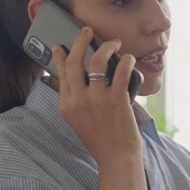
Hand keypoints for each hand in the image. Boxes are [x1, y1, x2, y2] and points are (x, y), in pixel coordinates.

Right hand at [52, 27, 146, 189]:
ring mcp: (97, 99)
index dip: (61, 56)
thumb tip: (78, 81)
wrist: (116, 157)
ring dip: (107, 47)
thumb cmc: (101, 140)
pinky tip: (129, 58)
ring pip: (98, 61)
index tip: (60, 46)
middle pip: (75, 62)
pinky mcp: (116, 99)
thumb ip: (75, 102)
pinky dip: (126, 61)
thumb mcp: (78, 122)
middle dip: (80, 41)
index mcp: (67, 105)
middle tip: (87, 31)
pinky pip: (121, 71)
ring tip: (114, 43)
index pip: (61, 73)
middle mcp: (79, 100)